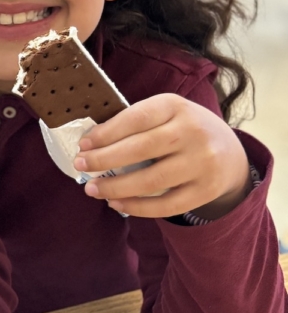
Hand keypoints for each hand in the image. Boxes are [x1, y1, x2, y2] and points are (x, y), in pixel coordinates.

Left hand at [74, 93, 251, 219]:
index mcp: (176, 106)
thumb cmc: (183, 130)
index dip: (106, 133)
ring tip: (92, 189)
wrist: (231, 153)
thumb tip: (91, 144)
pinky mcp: (206, 190)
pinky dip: (137, 206)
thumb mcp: (166, 114)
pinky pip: (167, 204)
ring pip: (152, 179)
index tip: (83, 144)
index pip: (137, 118)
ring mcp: (203, 162)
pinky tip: (117, 203)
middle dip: (104, 160)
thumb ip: (136, 124)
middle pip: (141, 149)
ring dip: (116, 187)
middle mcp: (193, 132)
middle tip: (80, 166)